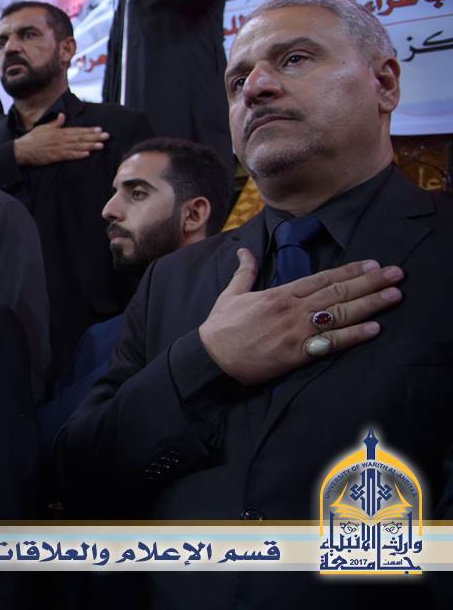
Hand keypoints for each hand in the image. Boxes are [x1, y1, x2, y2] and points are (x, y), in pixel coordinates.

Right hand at [12, 114, 108, 166]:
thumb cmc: (32, 139)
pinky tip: (87, 154)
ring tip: (101, 145)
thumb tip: (62, 115)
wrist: (22, 150)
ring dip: (90, 145)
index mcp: (59, 131)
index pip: (77, 130)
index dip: (89, 130)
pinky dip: (78, 155)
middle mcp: (61, 139)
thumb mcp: (43, 127)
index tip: (99, 129)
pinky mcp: (55, 157)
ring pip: (77, 146)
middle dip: (94, 137)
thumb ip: (55, 123)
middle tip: (107, 136)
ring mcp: (58, 148)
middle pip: (80, 137)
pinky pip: (69, 155)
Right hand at [198, 252, 403, 385]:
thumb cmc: (221, 327)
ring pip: (340, 314)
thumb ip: (245, 272)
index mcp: (279, 294)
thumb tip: (245, 251)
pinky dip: (354, 335)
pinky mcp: (297, 353)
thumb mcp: (231, 294)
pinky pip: (331, 343)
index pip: (322, 278)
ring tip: (395, 296)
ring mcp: (297, 331)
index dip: (350, 271)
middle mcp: (293, 309)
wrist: (212, 358)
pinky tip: (374, 329)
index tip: (373, 264)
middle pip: (338, 292)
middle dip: (370, 282)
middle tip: (397, 274)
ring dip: (370, 304)